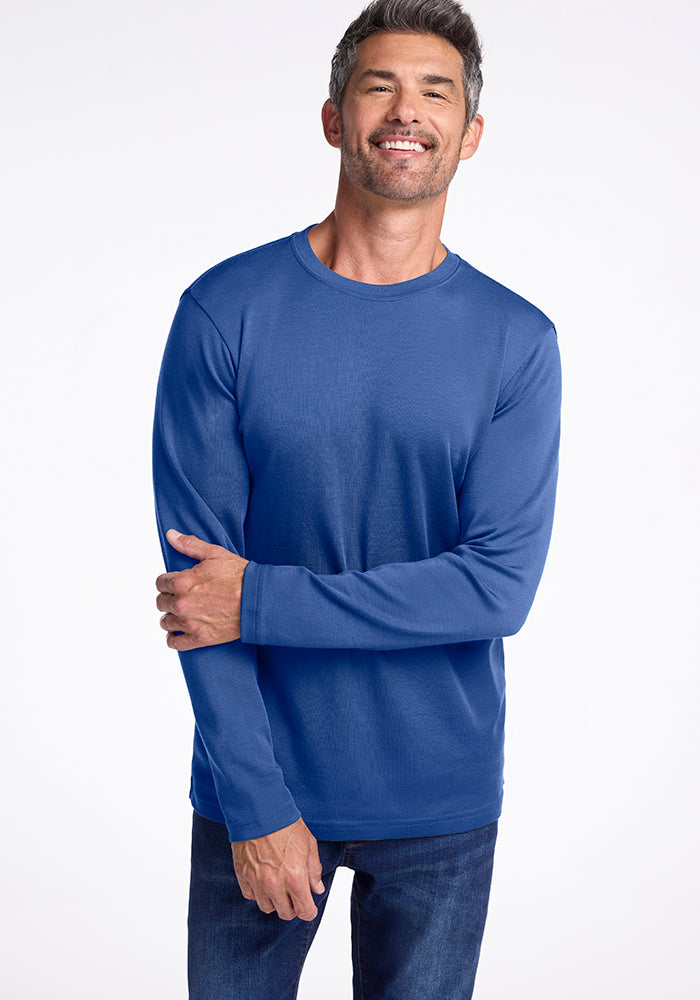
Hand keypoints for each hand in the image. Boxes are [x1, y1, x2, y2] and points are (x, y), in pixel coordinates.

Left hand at [156, 529, 248, 650]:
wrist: (258, 600)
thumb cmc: (240, 577)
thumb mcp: (215, 554)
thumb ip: (189, 545)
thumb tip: (171, 535)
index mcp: (182, 582)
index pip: (160, 583)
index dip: (168, 581)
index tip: (176, 583)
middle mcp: (182, 603)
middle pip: (161, 602)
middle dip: (169, 598)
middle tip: (182, 597)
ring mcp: (189, 622)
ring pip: (166, 622)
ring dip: (171, 617)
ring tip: (182, 613)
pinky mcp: (199, 638)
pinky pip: (175, 642)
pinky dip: (173, 638)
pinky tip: (178, 632)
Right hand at [232, 818, 324, 921]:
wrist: (260, 809)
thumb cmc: (286, 824)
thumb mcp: (309, 844)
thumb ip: (314, 870)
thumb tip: (317, 888)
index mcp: (295, 877)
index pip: (304, 911)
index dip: (309, 911)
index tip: (310, 907)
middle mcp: (275, 884)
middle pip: (285, 913)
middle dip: (293, 908)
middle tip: (295, 896)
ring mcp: (256, 880)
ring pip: (266, 907)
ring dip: (274, 901)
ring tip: (278, 887)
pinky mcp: (242, 874)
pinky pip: (250, 895)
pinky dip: (257, 892)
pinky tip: (263, 880)